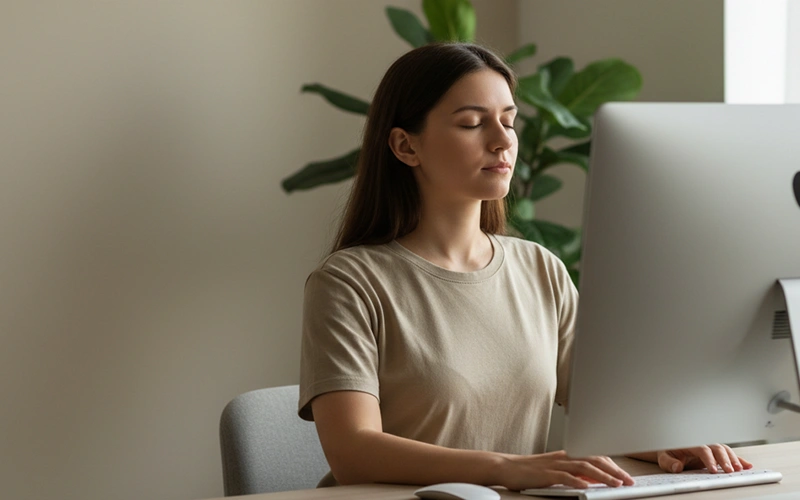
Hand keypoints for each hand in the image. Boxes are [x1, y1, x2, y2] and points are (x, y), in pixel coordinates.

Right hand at [496, 450, 634, 490]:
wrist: (507, 467)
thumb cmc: (530, 471)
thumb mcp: (556, 470)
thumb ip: (574, 473)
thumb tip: (593, 480)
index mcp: (568, 455)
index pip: (595, 456)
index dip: (613, 465)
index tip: (626, 476)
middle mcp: (564, 457)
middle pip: (594, 459)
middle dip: (614, 470)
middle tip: (628, 481)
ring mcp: (555, 464)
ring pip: (584, 466)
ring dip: (602, 476)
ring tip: (615, 484)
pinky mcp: (546, 474)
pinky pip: (564, 476)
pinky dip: (577, 481)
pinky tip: (586, 487)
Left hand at [657, 444, 752, 473]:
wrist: (670, 450)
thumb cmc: (668, 453)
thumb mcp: (664, 458)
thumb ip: (669, 462)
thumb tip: (677, 467)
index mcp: (691, 443)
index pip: (702, 449)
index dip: (708, 459)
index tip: (712, 469)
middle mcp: (703, 443)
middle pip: (717, 448)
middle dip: (725, 459)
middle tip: (730, 470)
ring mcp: (710, 448)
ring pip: (725, 450)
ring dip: (734, 459)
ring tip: (740, 469)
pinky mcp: (715, 454)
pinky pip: (728, 454)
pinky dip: (738, 459)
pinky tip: (747, 466)